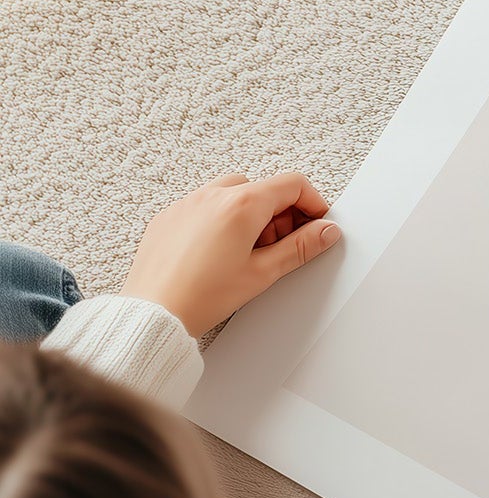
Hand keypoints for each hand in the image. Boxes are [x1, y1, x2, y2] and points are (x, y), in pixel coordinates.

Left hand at [121, 172, 341, 336]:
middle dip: (280, 213)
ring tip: (248, 250)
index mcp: (242, 205)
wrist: (153, 313)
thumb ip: (300, 247)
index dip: (313, 203)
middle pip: (263, 188)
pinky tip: (219, 252)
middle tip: (281, 246)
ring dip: (250, 213)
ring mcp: (187, 203)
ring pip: (233, 193)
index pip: (292, 185)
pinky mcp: (169, 216)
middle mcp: (213, 195)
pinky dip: (220, 219)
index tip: (316, 224)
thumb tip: (325, 232)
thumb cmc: (202, 296)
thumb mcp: (263, 273)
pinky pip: (204, 205)